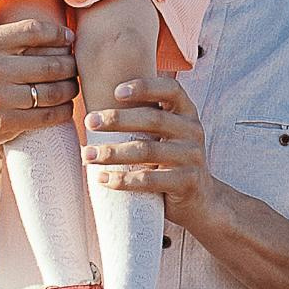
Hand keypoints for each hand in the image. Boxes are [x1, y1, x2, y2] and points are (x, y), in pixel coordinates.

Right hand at [0, 0, 78, 152]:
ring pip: (50, 91)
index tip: (69, 38)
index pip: (33, 31)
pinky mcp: (4, 124)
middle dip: (69, 64)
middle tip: (75, 63)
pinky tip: (66, 104)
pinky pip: (45, 116)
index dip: (58, 34)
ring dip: (70, 87)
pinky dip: (63, 110)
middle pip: (48, 64)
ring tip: (73, 83)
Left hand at [81, 74, 213, 229]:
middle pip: (154, 120)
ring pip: (147, 150)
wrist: (201, 201)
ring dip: (112, 152)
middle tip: (90, 122)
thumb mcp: (167, 134)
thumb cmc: (172, 161)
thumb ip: (147, 118)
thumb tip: (100, 103)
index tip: (116, 92)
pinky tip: (102, 178)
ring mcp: (192, 158)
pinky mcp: (186, 183)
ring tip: (87, 155)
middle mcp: (193, 131)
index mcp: (187, 113)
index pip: (171, 90)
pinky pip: (149, 180)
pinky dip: (122, 180)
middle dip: (118, 119)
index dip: (145, 87)